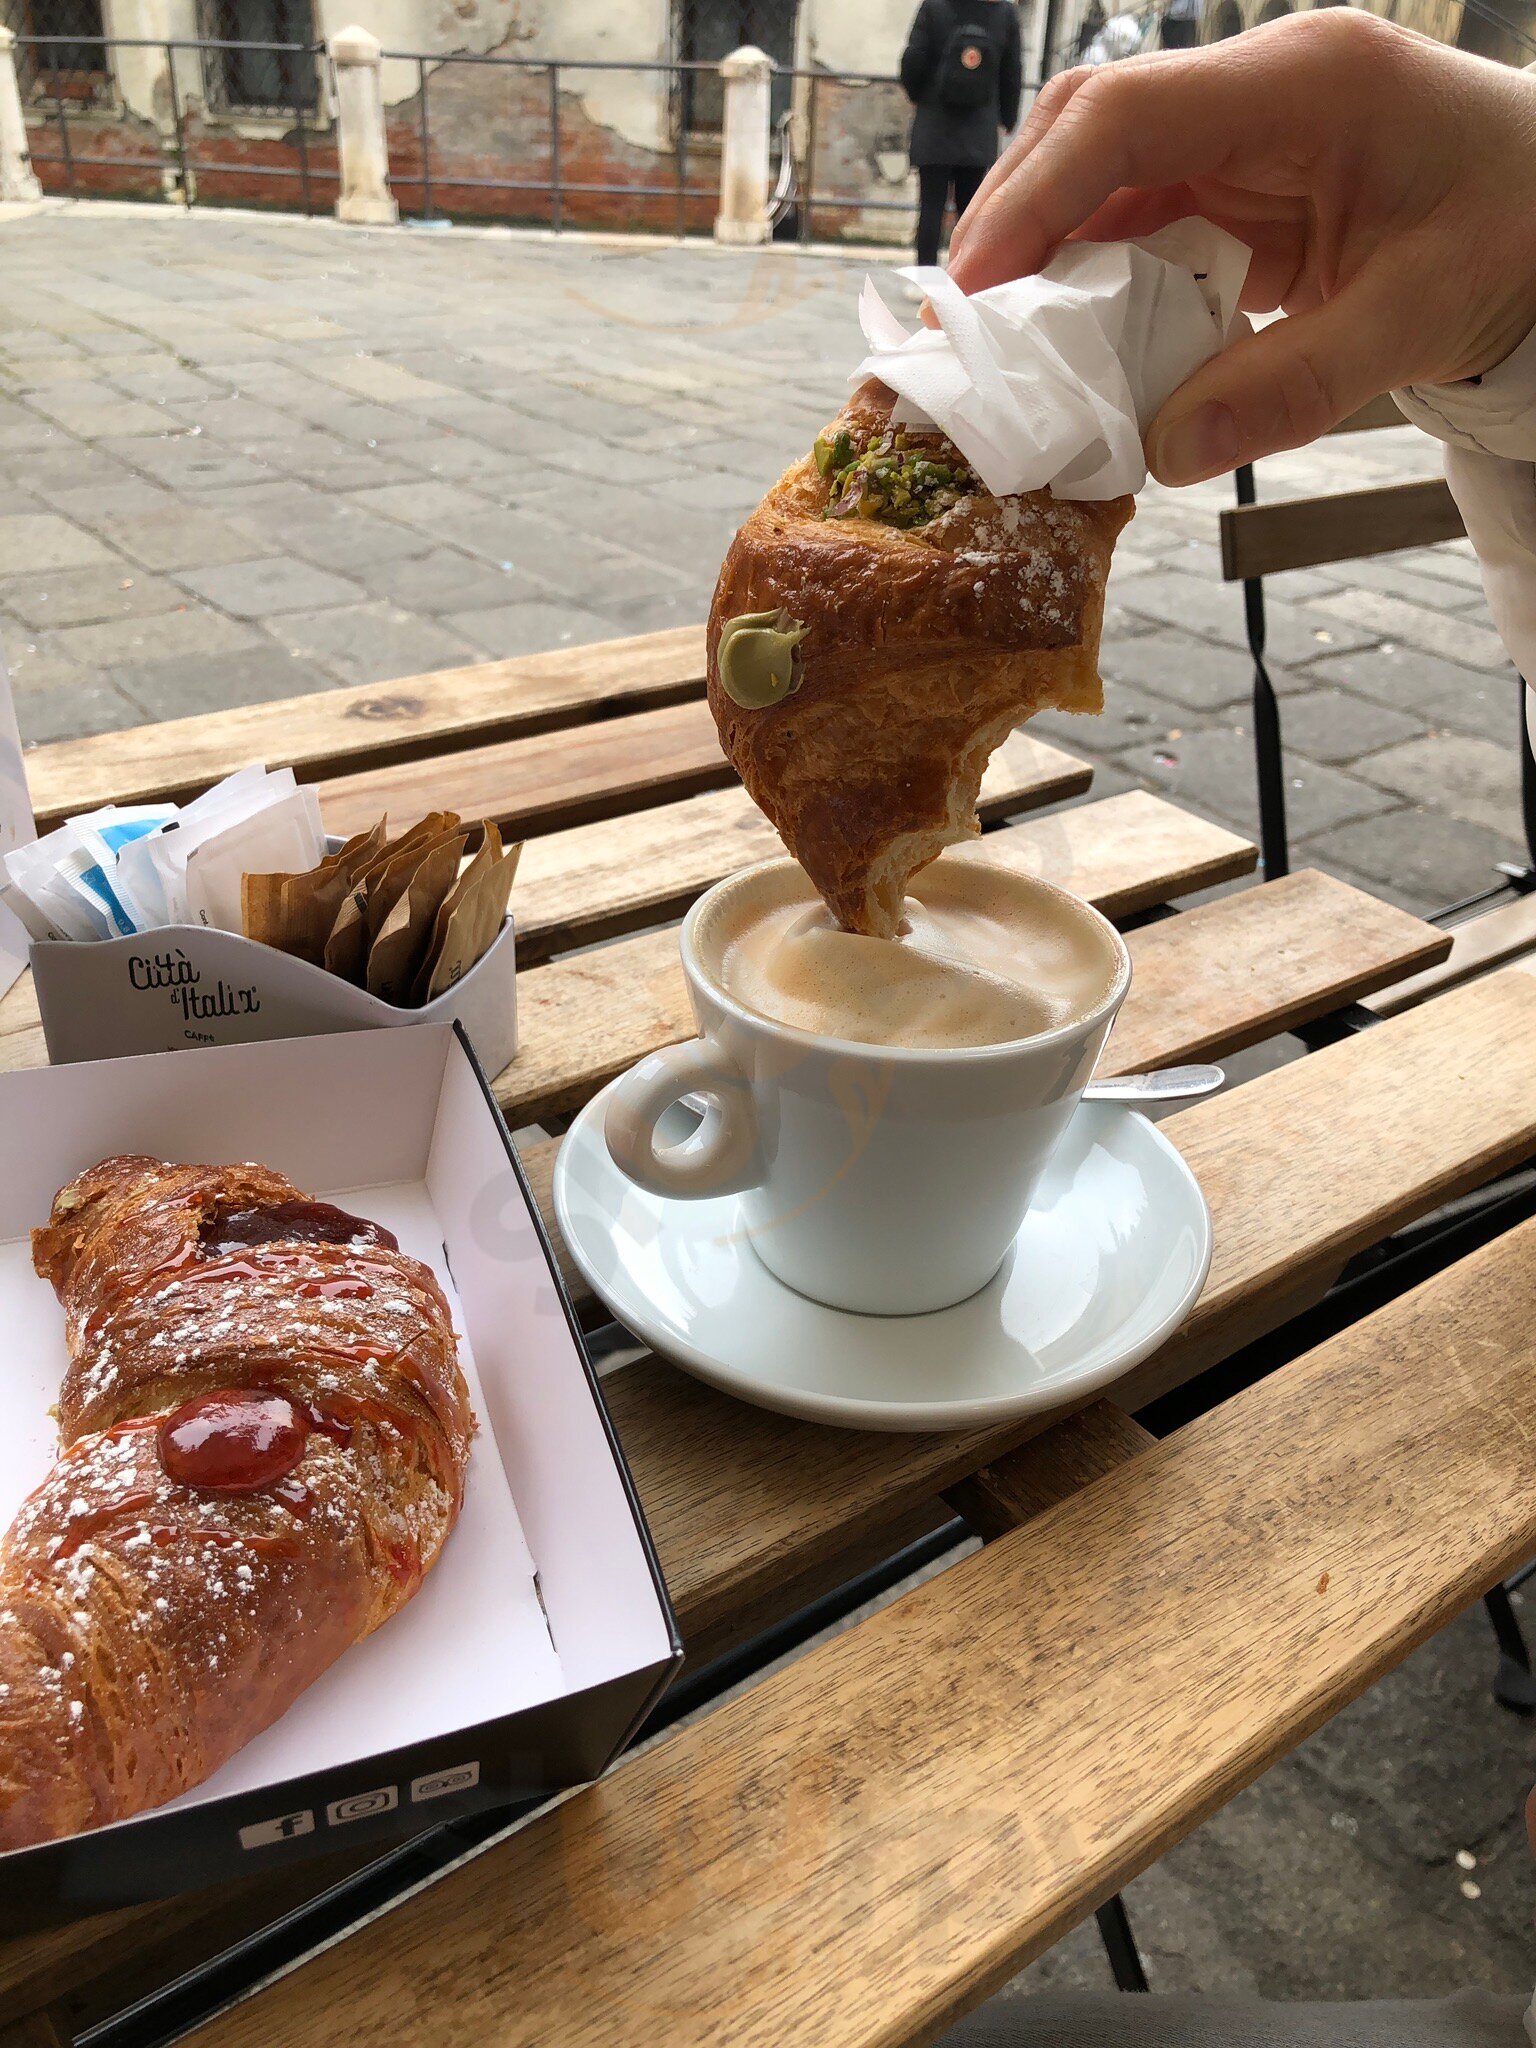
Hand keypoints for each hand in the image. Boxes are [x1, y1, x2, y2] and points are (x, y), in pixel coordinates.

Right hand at [947, 12, 1535, 483]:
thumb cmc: (1518, 240)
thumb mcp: (1417, 320)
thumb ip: (1292, 386)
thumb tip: (1163, 454)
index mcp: (1305, 85)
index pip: (1126, 118)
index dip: (1033, 198)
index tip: (972, 285)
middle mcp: (1261, 89)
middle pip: (1093, 128)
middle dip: (1016, 219)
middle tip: (961, 321)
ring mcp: (1249, 131)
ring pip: (1108, 174)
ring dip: (1050, 254)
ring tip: (1003, 342)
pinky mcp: (1245, 178)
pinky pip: (1146, 217)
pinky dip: (1101, 278)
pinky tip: (1078, 340)